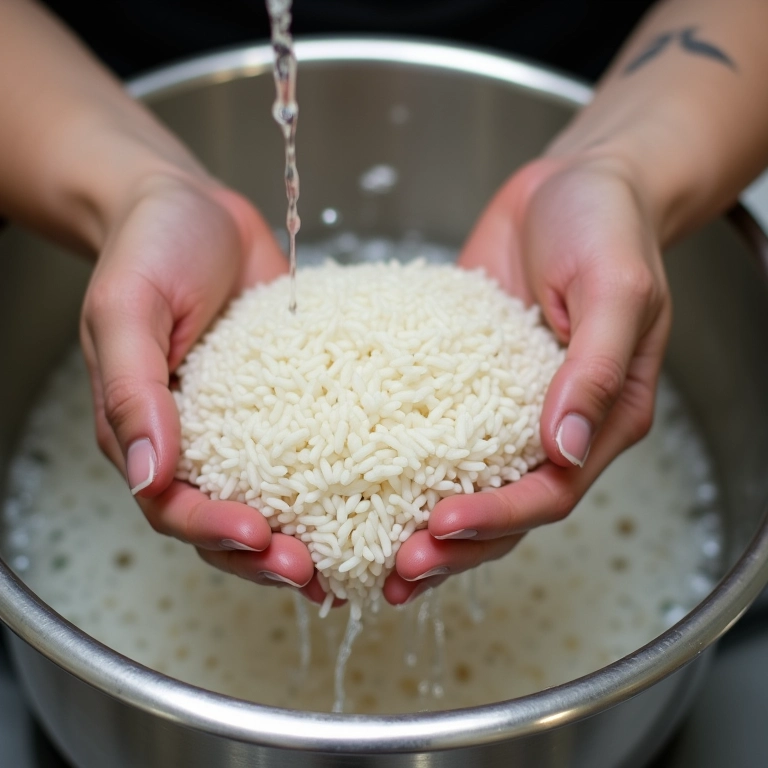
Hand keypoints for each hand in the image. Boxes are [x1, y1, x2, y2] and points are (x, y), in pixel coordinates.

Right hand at [80, 172, 320, 597]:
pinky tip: (373, 496)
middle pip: (223, 520)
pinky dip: (335, 479)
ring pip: (270, 498)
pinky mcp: (286, 401)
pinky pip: (309, 447)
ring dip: (303, 533)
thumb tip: (146, 476)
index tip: (259, 538)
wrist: (193, 206)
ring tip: (349, 559)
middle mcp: (194, 440)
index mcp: (143, 430)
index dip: (212, 531)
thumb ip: (132, 392)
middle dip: (265, 555)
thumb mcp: (127, 309)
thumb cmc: (150, 248)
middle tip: (313, 572)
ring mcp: (244, 425)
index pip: (171, 505)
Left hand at [385, 153, 671, 604]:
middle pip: (505, 508)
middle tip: (395, 569)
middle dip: (452, 545)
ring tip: (371, 555)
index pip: (550, 491)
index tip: (441, 527)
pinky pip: (433, 430)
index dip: (498, 519)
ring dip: (423, 523)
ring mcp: (505, 407)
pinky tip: (358, 478)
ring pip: (466, 483)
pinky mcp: (464, 382)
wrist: (571, 183)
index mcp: (601, 418)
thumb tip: (563, 446)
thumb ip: (596, 369)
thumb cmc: (607, 227)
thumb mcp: (617, 288)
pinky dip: (402, 462)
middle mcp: (554, 424)